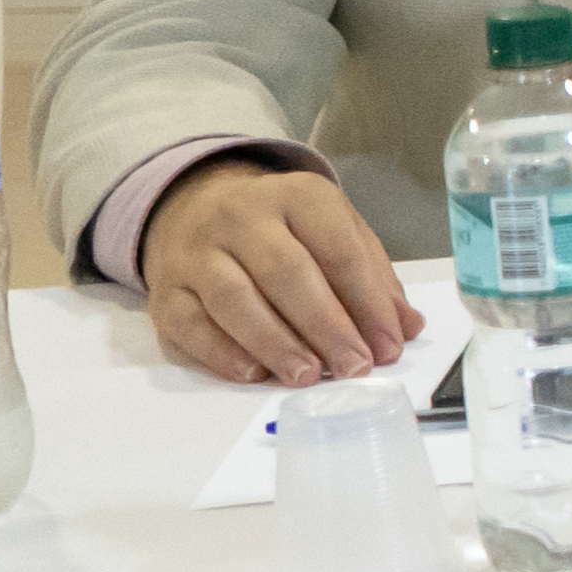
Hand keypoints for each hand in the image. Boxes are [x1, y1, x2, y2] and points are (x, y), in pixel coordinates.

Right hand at [145, 158, 415, 385]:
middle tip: (353, 366)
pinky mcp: (166, 290)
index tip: (388, 346)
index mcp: (296, 196)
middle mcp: (241, 216)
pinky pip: (190, 324)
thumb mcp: (334, 232)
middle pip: (286, 272)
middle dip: (325, 325)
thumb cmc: (283, 231)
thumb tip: (406, 327)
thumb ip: (372, 277)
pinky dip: (222, 352)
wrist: (195, 208)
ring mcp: (197, 252)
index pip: (338, 249)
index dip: (367, 302)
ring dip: (275, 343)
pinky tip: (254, 373)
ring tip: (308, 375)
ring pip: (234, 298)